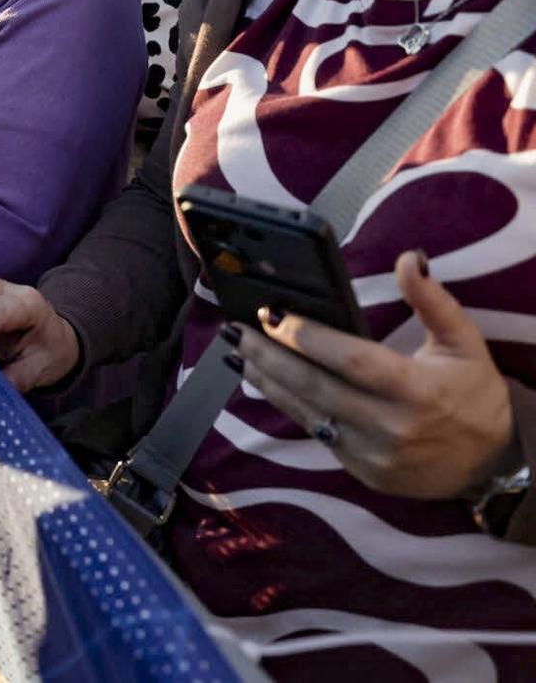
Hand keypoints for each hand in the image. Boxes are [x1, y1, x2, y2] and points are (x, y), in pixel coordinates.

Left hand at [231, 249, 516, 500]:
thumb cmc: (475, 394)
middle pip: (318, 387)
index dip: (309, 338)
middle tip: (238, 330)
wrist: (494, 465)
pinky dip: (288, 407)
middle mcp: (394, 427)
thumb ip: (433, 301)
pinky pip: (317, 435)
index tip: (273, 315)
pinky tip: (265, 383)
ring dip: (268, 382)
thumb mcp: (464, 343)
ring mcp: (375, 455)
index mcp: (419, 391)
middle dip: (271, 356)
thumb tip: (407, 259)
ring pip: (308, 413)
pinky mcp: (363, 473)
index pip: (352, 361)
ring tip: (239, 353)